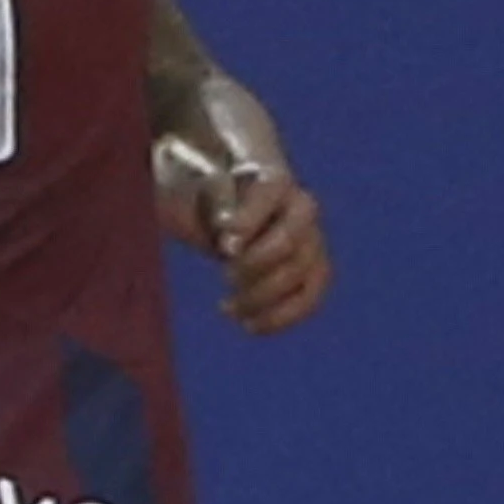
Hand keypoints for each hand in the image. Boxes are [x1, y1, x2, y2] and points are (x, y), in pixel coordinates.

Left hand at [170, 165, 330, 334]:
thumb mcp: (191, 191)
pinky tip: (251, 325)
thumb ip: (204, 204)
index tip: (225, 246)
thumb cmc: (201, 195)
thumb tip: (226, 237)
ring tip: (228, 309)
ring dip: (264, 297)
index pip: (270, 191)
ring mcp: (311, 238)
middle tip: (225, 275)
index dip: (249, 221)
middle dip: (256, 264)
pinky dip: (282, 316)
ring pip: (302, 272)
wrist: (226, 206)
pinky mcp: (312, 268)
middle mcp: (299, 206)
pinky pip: (310, 295)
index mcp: (270, 177)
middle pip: (291, 239)